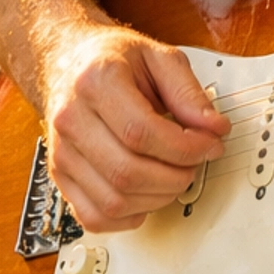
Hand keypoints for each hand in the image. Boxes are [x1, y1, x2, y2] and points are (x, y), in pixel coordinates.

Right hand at [40, 25, 228, 232]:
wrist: (69, 64)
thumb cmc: (111, 60)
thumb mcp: (158, 57)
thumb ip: (188, 91)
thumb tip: (213, 127)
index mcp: (96, 82)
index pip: (141, 132)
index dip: (185, 148)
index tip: (210, 144)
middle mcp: (72, 119)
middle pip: (127, 172)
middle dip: (176, 176)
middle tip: (196, 162)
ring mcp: (63, 152)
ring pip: (113, 201)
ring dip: (158, 198)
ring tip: (175, 175)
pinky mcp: (60, 176)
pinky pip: (95, 216)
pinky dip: (129, 215)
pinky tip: (147, 194)